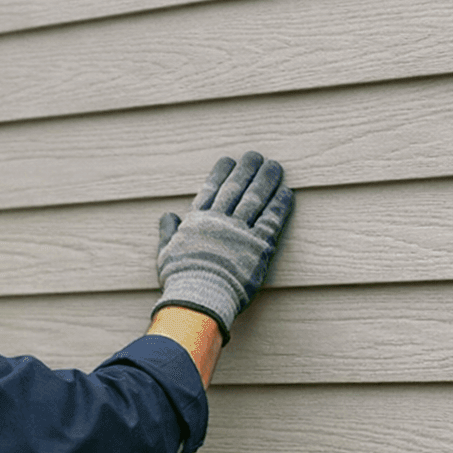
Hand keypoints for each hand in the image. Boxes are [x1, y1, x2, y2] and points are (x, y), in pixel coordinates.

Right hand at [154, 151, 293, 342]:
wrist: (199, 298)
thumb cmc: (180, 280)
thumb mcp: (166, 253)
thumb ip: (168, 232)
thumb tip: (168, 215)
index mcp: (197, 222)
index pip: (211, 190)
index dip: (221, 173)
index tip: (228, 160)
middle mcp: (220, 221)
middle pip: (236, 188)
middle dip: (246, 170)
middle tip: (255, 155)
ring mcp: (240, 231)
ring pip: (256, 198)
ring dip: (266, 180)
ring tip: (275, 166)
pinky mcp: (259, 245)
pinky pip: (272, 219)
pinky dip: (280, 205)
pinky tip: (286, 192)